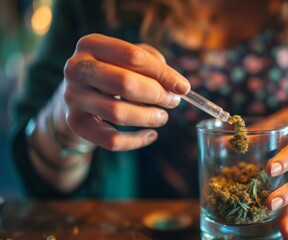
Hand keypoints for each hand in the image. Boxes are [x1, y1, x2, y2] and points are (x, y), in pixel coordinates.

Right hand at [63, 34, 189, 150]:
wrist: (78, 94)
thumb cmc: (112, 71)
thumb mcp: (128, 58)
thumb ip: (153, 63)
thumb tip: (178, 85)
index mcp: (92, 44)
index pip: (134, 56)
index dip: (163, 73)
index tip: (183, 87)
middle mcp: (77, 68)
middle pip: (124, 83)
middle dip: (157, 95)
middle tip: (173, 102)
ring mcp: (72, 97)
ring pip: (118, 113)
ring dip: (148, 117)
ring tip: (162, 117)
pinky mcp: (75, 123)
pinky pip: (110, 139)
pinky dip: (136, 141)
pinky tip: (150, 135)